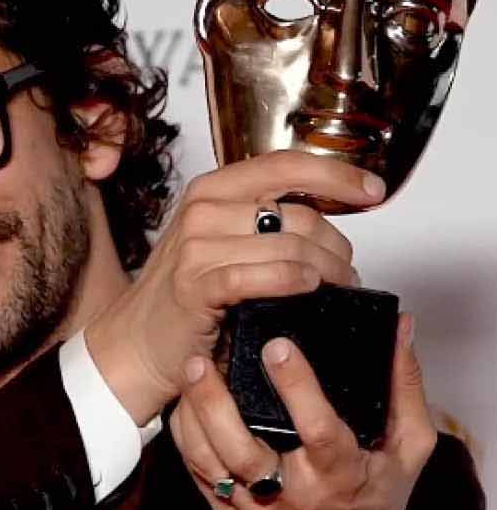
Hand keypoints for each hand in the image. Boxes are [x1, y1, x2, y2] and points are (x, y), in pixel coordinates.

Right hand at [85, 149, 382, 425]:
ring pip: (291, 246)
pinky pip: (264, 275)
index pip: (287, 164)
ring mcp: (198, 246)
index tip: (374, 190)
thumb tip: (327, 223)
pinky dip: (294, 282)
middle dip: (338, 247)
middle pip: (300, 214)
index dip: (338, 174)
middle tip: (347, 274)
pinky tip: (309, 291)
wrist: (135, 344)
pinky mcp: (198, 284)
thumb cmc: (183, 299)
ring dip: (327, 271)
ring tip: (336, 291)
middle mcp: (204, 209)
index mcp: (213, 189)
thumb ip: (260, 223)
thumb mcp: (218, 244)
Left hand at [169, 314, 436, 509]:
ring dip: (194, 418)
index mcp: (339, 475)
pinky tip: (183, 406)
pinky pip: (200, 477)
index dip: (297, 387)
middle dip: (218, 403)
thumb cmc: (377, 501)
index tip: (277, 346)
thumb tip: (398, 328)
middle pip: (244, 450)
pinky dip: (186, 441)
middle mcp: (293, 494)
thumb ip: (404, 388)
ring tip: (188, 372)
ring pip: (212, 464)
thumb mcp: (409, 449)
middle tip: (201, 359)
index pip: (316, 429)